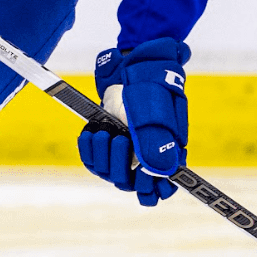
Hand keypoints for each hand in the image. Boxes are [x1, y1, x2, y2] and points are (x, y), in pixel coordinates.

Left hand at [75, 38, 190, 206]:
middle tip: (120, 140)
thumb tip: (159, 174)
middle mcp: (145, 157)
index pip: (161, 190)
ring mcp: (124, 151)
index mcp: (166, 154)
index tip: (143, 175)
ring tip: (105, 132)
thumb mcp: (153, 114)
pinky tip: (91, 132)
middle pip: (130, 185)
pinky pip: (93, 162)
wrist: (129, 67)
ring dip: (104, 155)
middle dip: (121, 166)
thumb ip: (155, 143)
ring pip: (109, 175)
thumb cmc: (148, 89)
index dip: (152, 189)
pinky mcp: (105, 143)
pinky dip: (89, 149)